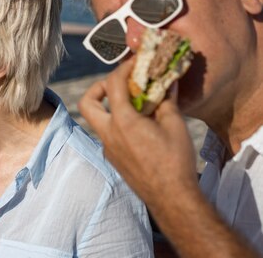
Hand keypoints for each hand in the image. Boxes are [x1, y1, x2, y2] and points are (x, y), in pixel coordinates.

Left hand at [78, 59, 198, 207]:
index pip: (112, 84)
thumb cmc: (175, 161)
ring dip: (109, 107)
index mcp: (122, 122)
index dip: (123, 68)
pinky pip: (108, 136)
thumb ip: (166, 100)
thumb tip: (167, 81)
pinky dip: (117, 125)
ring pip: (97, 121)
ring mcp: (108, 148)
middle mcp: (108, 134)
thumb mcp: (175, 125)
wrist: (171, 198)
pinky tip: (138, 126)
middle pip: (87, 103)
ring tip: (132, 104)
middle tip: (117, 84)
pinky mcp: (113, 159)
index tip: (134, 63)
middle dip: (98, 88)